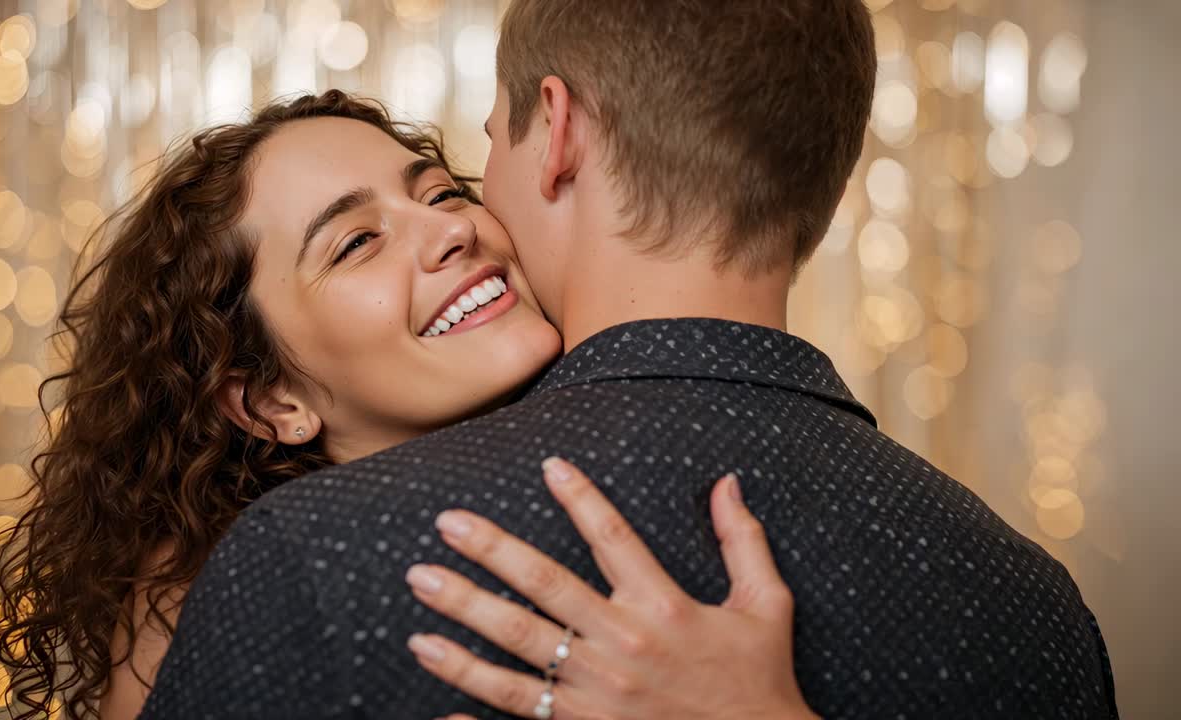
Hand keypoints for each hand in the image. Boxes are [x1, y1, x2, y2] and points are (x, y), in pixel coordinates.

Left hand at [404, 457, 815, 719]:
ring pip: (517, 650)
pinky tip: (437, 703)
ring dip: (465, 616)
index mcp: (664, 608)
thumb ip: (744, 542)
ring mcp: (597, 695)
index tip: (549, 465)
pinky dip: (476, 711)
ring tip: (422, 589)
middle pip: (544, 588)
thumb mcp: (765, 607)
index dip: (581, 498)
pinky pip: (521, 718)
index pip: (613, 538)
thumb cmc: (759, 680)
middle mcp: (623, 646)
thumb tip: (728, 482)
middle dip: (492, 551)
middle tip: (447, 524)